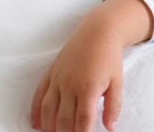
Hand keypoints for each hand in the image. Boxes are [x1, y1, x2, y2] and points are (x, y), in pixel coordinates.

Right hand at [31, 0, 152, 131]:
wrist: (98, 31)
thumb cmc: (109, 57)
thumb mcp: (118, 82)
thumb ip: (113, 106)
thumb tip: (110, 127)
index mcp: (89, 89)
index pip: (82, 121)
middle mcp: (70, 85)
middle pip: (63, 120)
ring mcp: (58, 79)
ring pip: (48, 110)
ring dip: (49, 127)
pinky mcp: (50, 73)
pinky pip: (39, 95)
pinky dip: (36, 112)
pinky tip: (37, 124)